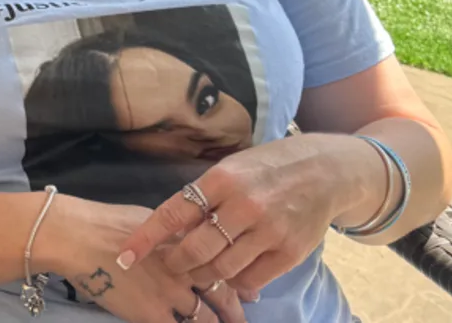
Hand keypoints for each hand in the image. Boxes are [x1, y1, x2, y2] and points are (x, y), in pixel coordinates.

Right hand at [38, 195, 247, 322]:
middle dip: (235, 310)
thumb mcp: (147, 220)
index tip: (249, 292)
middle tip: (242, 318)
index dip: (238, 281)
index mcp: (186, 242)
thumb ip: (171, 236)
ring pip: (207, 318)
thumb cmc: (103, 222)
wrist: (77, 237)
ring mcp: (171, 292)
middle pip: (223, 293)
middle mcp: (186, 267)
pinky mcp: (152, 313)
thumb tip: (182, 243)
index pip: (223, 264)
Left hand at [116, 135, 377, 298]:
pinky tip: (230, 277)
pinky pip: (251, 279)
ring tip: (197, 272)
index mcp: (221, 180)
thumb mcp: (231, 169)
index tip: (125, 255)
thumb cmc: (267, 168)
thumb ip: (203, 197)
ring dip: (203, 276)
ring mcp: (269, 231)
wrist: (326, 171)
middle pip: (195, 249)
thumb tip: (170, 229)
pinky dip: (235, 283)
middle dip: (176, 264)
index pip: (172, 213)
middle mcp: (244, 205)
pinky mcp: (289, 252)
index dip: (146, 238)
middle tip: (171, 266)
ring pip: (221, 269)